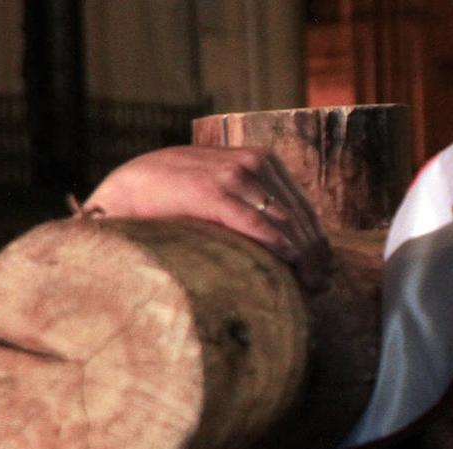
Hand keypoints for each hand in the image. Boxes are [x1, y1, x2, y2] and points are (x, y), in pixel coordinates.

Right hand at [83, 146, 332, 290]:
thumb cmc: (175, 198)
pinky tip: (291, 264)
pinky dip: (279, 245)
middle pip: (300, 215)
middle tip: (322, 285)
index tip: (324, 269)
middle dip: (316, 253)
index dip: (318, 240)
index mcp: (259, 159)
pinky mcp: (213, 192)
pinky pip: (257, 223)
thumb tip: (287, 245)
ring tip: (311, 285)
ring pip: (286, 221)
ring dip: (305, 256)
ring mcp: (233, 175)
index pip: (302, 205)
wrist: (127, 186)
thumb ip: (251, 205)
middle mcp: (253, 162)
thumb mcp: (221, 190)